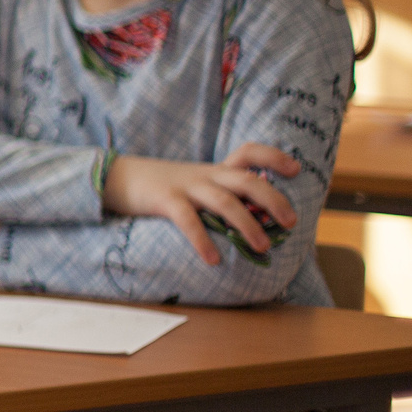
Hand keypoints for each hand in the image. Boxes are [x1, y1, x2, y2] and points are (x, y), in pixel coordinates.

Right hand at [103, 143, 299, 264]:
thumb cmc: (161, 187)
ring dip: (247, 224)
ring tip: (263, 246)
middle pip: (247, 179)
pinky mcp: (164, 200)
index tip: (296, 170)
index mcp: (214, 170)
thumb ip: (220, 195)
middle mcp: (205, 175)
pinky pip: (188, 220)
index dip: (274, 157)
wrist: (116, 177)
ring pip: (224, 201)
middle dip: (273, 199)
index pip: (248, 152)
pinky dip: (202, 240)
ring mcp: (185, 186)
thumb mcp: (194, 184)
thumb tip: (254, 221)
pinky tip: (213, 260)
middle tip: (291, 222)